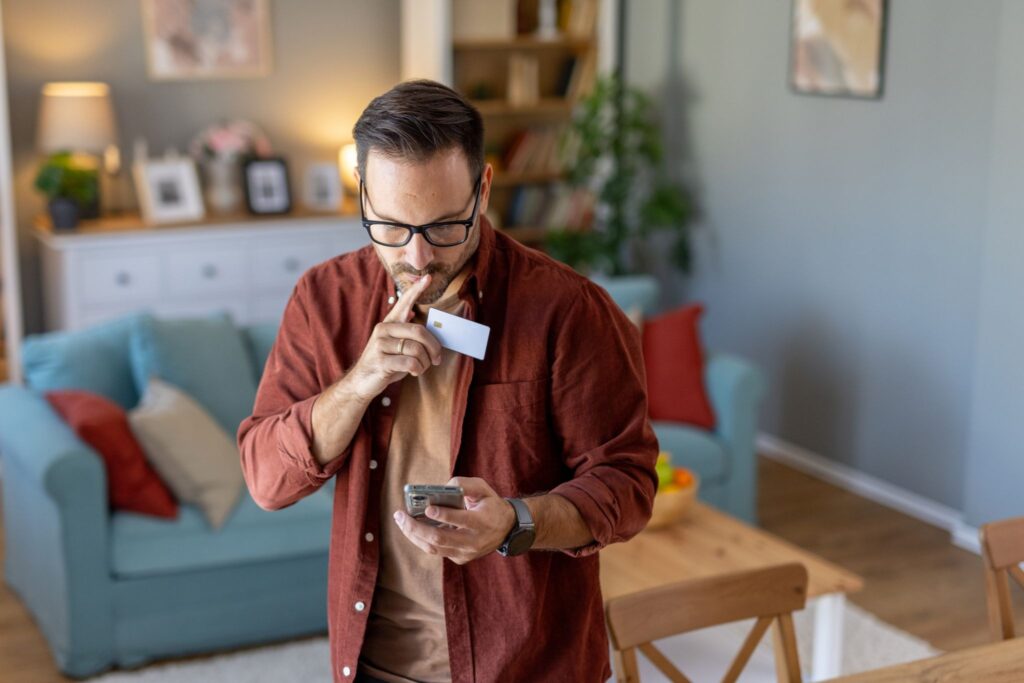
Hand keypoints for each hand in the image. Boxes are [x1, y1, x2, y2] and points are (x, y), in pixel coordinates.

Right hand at [345, 274, 443, 401]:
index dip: (417, 290)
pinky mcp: (381, 361)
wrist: (362, 382)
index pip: (404, 303)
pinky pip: (410, 362)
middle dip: (434, 347)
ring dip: (425, 362)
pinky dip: (417, 369)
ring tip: (421, 368)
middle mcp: (383, 330)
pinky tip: (413, 372)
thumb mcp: (396, 344)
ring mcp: (380, 345)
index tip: (428, 277)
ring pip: (416, 349)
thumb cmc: (385, 362)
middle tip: (437, 358)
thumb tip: (414, 313)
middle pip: (419, 331)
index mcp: (389, 323)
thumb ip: (405, 331)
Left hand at [393, 477, 516, 564]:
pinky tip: (412, 528)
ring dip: (414, 535)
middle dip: (416, 527)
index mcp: (483, 521)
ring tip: (401, 521)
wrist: (506, 528)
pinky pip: (437, 551)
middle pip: (440, 538)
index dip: (442, 516)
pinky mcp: (460, 558)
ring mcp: (466, 553)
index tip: (428, 508)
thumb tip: (442, 487)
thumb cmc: (490, 504)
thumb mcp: (483, 488)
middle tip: (400, 515)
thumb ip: (465, 484)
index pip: (461, 520)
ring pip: (434, 548)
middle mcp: (474, 541)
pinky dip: (422, 540)